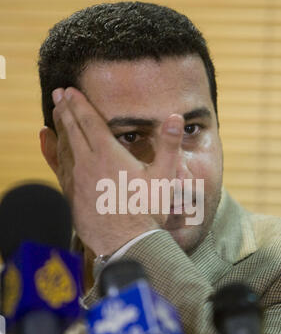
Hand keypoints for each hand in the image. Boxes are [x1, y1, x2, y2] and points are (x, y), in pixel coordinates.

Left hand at [52, 87, 183, 255]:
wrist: (126, 243)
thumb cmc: (147, 211)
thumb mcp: (163, 177)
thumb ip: (169, 145)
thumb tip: (176, 118)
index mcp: (109, 154)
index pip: (89, 121)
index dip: (79, 104)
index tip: (70, 91)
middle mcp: (88, 163)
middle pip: (72, 129)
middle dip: (65, 109)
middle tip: (58, 93)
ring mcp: (76, 179)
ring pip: (64, 146)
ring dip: (59, 126)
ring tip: (55, 112)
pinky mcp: (71, 194)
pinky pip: (58, 166)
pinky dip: (53, 151)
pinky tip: (50, 144)